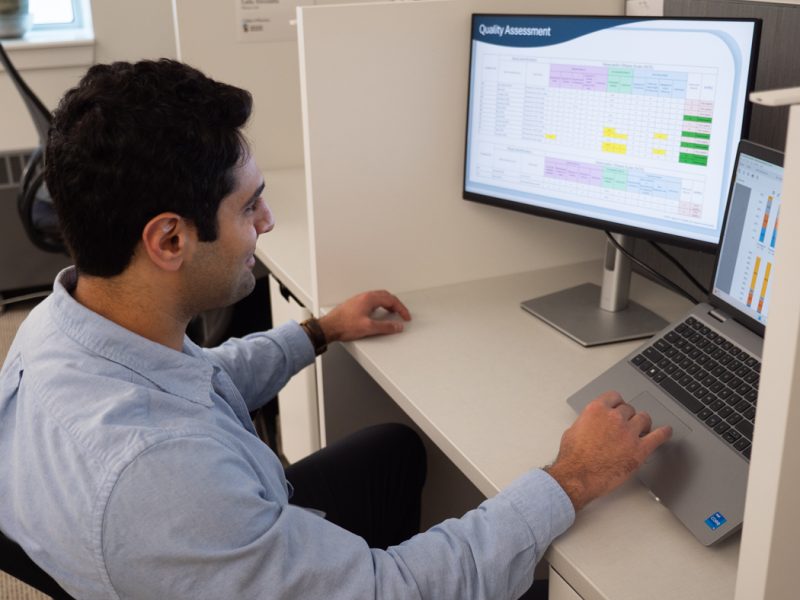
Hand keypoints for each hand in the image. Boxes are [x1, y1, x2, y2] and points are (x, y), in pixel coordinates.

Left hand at [318, 290, 411, 342]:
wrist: (328, 327)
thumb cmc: (344, 325)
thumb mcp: (369, 327)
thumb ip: (386, 327)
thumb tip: (397, 326)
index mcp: (369, 299)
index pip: (391, 300)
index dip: (401, 309)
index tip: (405, 317)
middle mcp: (364, 297)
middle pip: (385, 296)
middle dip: (396, 305)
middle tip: (401, 314)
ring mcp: (358, 300)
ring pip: (378, 298)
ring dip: (388, 305)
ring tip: (392, 314)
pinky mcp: (354, 305)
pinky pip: (371, 302)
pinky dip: (380, 306)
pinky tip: (378, 314)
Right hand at [545, 391, 671, 511]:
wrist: (577, 477)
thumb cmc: (573, 458)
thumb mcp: (573, 430)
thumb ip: (588, 421)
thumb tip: (593, 424)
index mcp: (597, 410)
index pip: (614, 396)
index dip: (617, 403)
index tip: (619, 407)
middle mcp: (614, 418)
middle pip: (629, 408)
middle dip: (627, 416)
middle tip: (626, 425)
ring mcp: (629, 433)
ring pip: (644, 418)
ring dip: (642, 423)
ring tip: (642, 429)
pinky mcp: (640, 449)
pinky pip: (659, 436)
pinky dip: (664, 433)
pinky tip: (666, 432)